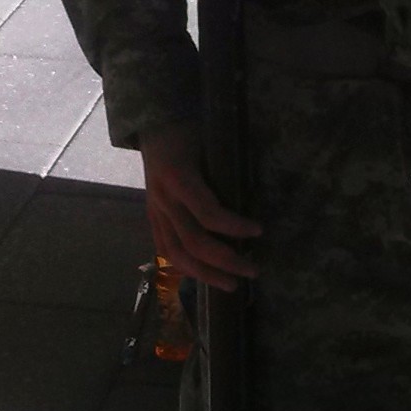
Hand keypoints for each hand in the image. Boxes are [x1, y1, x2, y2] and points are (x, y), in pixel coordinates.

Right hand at [137, 120, 260, 291]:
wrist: (153, 126)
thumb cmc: (187, 130)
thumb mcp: (209, 141)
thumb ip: (225, 169)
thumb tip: (256, 197)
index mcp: (177, 177)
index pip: (207, 212)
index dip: (234, 226)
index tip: (259, 230)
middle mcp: (163, 199)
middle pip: (193, 241)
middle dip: (225, 260)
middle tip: (253, 270)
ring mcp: (155, 211)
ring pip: (176, 254)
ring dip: (206, 274)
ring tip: (232, 284)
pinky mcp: (152, 218)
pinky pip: (165, 250)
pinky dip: (186, 268)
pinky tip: (206, 277)